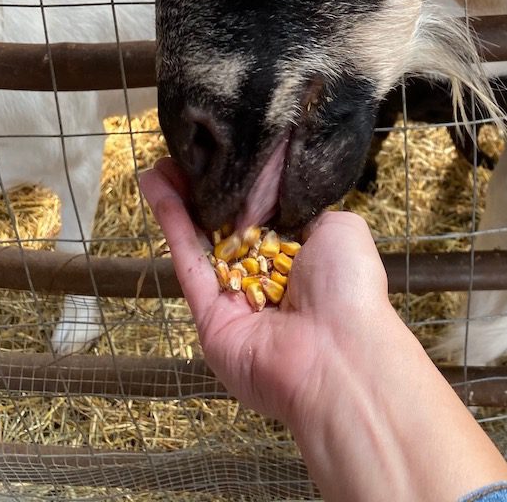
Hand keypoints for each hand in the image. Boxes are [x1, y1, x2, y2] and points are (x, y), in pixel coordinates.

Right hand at [139, 158, 394, 428]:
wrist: (338, 356)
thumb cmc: (349, 290)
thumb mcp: (339, 228)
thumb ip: (305, 204)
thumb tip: (277, 187)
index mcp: (300, 256)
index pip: (263, 213)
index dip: (241, 184)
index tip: (224, 151)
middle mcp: (266, 277)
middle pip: (226, 225)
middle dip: (204, 190)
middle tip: (182, 153)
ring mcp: (235, 297)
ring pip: (201, 240)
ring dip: (179, 201)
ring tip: (159, 163)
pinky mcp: (209, 316)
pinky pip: (188, 264)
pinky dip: (171, 225)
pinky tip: (157, 189)